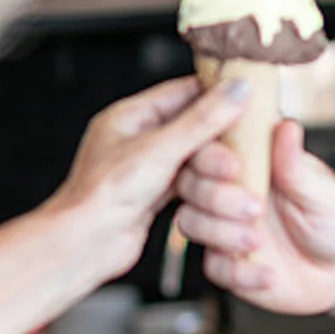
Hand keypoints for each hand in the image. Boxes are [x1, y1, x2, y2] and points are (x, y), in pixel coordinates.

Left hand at [45, 77, 250, 285]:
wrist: (84, 245)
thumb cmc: (104, 194)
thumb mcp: (161, 149)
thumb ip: (203, 120)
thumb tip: (238, 89)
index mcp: (130, 116)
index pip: (185, 92)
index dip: (219, 95)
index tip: (250, 100)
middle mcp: (138, 139)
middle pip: (195, 129)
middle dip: (224, 144)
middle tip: (249, 152)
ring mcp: (147, 168)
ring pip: (195, 160)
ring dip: (220, 172)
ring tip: (243, 181)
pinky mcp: (155, 195)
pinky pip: (191, 184)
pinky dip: (210, 190)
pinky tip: (228, 195)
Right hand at [175, 118, 334, 315]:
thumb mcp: (322, 191)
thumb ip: (296, 165)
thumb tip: (286, 127)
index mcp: (249, 161)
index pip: (209, 146)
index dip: (211, 155)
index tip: (233, 166)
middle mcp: (228, 190)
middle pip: (189, 183)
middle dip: (215, 196)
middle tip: (254, 208)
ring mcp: (222, 226)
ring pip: (191, 222)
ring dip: (222, 232)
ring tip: (257, 240)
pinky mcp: (225, 262)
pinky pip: (213, 268)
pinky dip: (239, 273)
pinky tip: (267, 274)